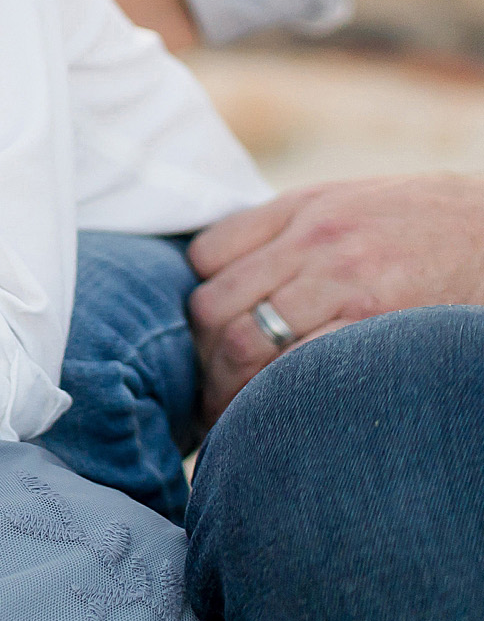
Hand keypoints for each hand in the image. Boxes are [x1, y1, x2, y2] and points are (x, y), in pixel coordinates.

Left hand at [189, 174, 483, 420]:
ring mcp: (343, 282)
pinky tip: (272, 418)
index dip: (199, 300)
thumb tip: (225, 272)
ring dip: (227, 388)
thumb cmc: (421, 222)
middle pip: (215, 307)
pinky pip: (298, 367)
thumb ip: (286, 230)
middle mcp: (313, 241)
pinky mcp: (375, 322)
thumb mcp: (347, 202)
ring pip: (247, 343)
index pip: (206, 256)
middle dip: (202, 357)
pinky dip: (273, 397)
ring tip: (228, 415)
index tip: (207, 335)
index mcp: (298, 209)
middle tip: (207, 391)